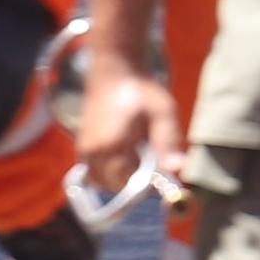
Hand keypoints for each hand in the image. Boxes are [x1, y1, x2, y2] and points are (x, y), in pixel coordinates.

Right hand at [79, 50, 186, 196]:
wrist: (114, 73)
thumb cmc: (142, 91)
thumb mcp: (163, 112)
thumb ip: (168, 142)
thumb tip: (177, 169)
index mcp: (111, 146)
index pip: (129, 184)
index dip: (147, 183)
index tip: (160, 171)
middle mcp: (93, 153)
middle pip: (116, 186)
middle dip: (135, 180)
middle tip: (148, 156)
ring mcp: (84, 152)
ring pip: (104, 182)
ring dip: (122, 177)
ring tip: (137, 152)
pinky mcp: (82, 150)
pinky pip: (96, 174)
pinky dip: (111, 171)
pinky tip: (125, 152)